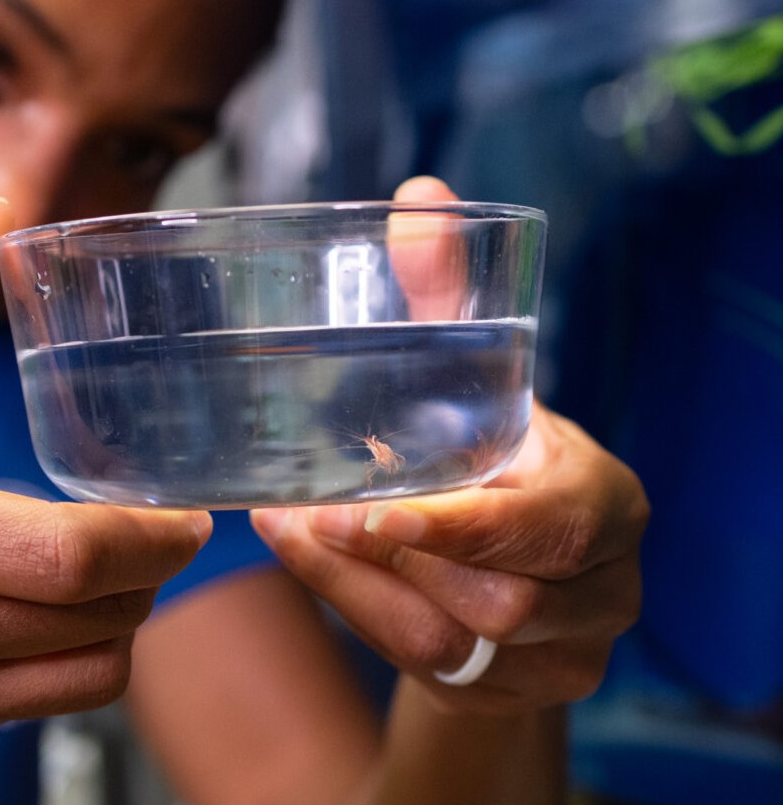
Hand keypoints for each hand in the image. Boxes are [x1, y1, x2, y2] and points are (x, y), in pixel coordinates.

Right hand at [0, 200, 210, 767]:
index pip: (70, 553)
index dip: (154, 536)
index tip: (186, 513)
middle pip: (94, 612)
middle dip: (154, 570)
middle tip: (163, 532)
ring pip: (83, 672)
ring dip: (122, 618)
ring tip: (110, 572)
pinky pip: (36, 707)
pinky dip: (71, 660)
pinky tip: (47, 615)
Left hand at [251, 177, 648, 715]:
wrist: (518, 563)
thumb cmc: (501, 457)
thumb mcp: (484, 382)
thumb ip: (449, 298)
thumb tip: (421, 198)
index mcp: (602, 500)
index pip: (553, 528)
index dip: (468, 528)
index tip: (377, 512)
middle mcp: (598, 585)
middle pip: (500, 603)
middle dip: (388, 564)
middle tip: (298, 514)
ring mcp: (560, 654)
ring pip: (448, 646)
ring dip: (355, 590)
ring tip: (286, 532)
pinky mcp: (509, 691)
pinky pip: (424, 673)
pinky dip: (357, 616)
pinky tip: (309, 564)